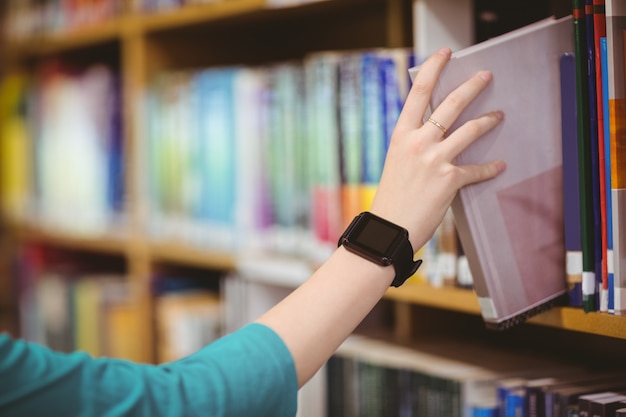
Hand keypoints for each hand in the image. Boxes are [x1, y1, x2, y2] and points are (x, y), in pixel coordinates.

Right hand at [370, 47, 505, 249]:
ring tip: (499, 115)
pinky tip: (499, 165)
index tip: (445, 53)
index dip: (433, 68)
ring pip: (469, 130)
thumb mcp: (397, 160)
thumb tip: (438, 129)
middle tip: (486, 76)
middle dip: (472, 86)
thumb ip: (415, 142)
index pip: (418, 92)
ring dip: (488, 120)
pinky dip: (489, 168)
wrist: (390, 227)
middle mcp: (417, 142)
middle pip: (450, 104)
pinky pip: (476, 169)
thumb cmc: (392, 196)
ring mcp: (434, 159)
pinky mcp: (449, 179)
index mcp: (401, 135)